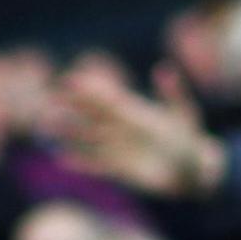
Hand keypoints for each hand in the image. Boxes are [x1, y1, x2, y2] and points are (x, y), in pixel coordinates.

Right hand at [54, 64, 226, 198]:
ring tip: (46, 126)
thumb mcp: (184, 113)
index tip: (68, 79)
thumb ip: (173, 93)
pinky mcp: (121, 170)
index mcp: (136, 111)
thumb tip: (164, 68)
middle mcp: (123, 128)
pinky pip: (96, 165)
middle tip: (48, 98)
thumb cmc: (191, 139)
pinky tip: (61, 159)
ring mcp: (120, 148)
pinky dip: (80, 163)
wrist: (194, 171)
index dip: (87, 89)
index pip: (106, 98)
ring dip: (68, 133)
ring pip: (88, 139)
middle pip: (91, 115)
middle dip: (71, 106)